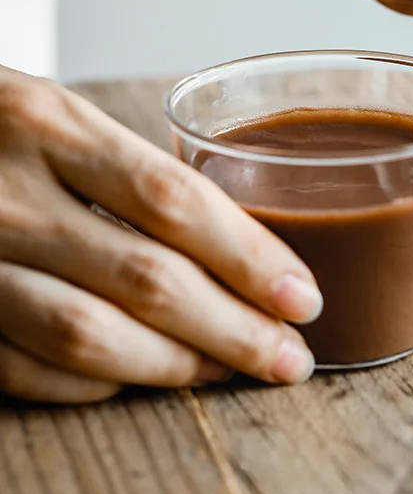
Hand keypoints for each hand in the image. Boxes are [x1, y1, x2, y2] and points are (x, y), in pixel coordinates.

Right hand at [0, 67, 321, 402]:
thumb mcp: (54, 111)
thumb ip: (124, 168)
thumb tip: (233, 242)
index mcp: (47, 121)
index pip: (172, 199)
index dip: (248, 255)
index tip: (302, 295)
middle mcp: (7, 191)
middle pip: (143, 277)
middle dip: (231, 327)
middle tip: (288, 355)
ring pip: (85, 336)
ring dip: (172, 365)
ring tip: (230, 367)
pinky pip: (22, 368)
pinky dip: (91, 382)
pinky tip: (138, 376)